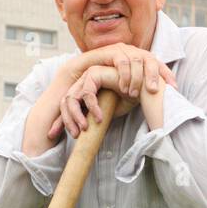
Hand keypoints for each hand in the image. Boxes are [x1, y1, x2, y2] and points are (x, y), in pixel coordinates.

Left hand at [48, 65, 164, 140]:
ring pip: (72, 97)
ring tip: (86, 128)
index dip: (63, 121)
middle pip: (66, 101)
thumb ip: (91, 119)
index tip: (66, 135)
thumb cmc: (126, 101)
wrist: (143, 90)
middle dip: (68, 120)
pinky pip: (87, 92)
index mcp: (84, 91)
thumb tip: (79, 133)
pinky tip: (100, 118)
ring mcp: (88, 76)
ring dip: (77, 116)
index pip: (67, 105)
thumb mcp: (104, 113)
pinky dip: (92, 106)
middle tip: (76, 134)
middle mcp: (83, 82)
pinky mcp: (96, 72)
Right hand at [66, 42, 178, 98]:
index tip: (174, 87)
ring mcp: (123, 50)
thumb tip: (158, 103)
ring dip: (137, 78)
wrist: (81, 77)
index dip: (167, 74)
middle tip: (153, 91)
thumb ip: (140, 91)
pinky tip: (123, 87)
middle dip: (154, 76)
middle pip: (151, 60)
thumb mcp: (126, 90)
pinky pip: (122, 61)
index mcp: (140, 61)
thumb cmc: (104, 86)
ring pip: (137, 60)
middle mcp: (134, 52)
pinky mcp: (111, 51)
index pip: (158, 65)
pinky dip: (124, 75)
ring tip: (133, 93)